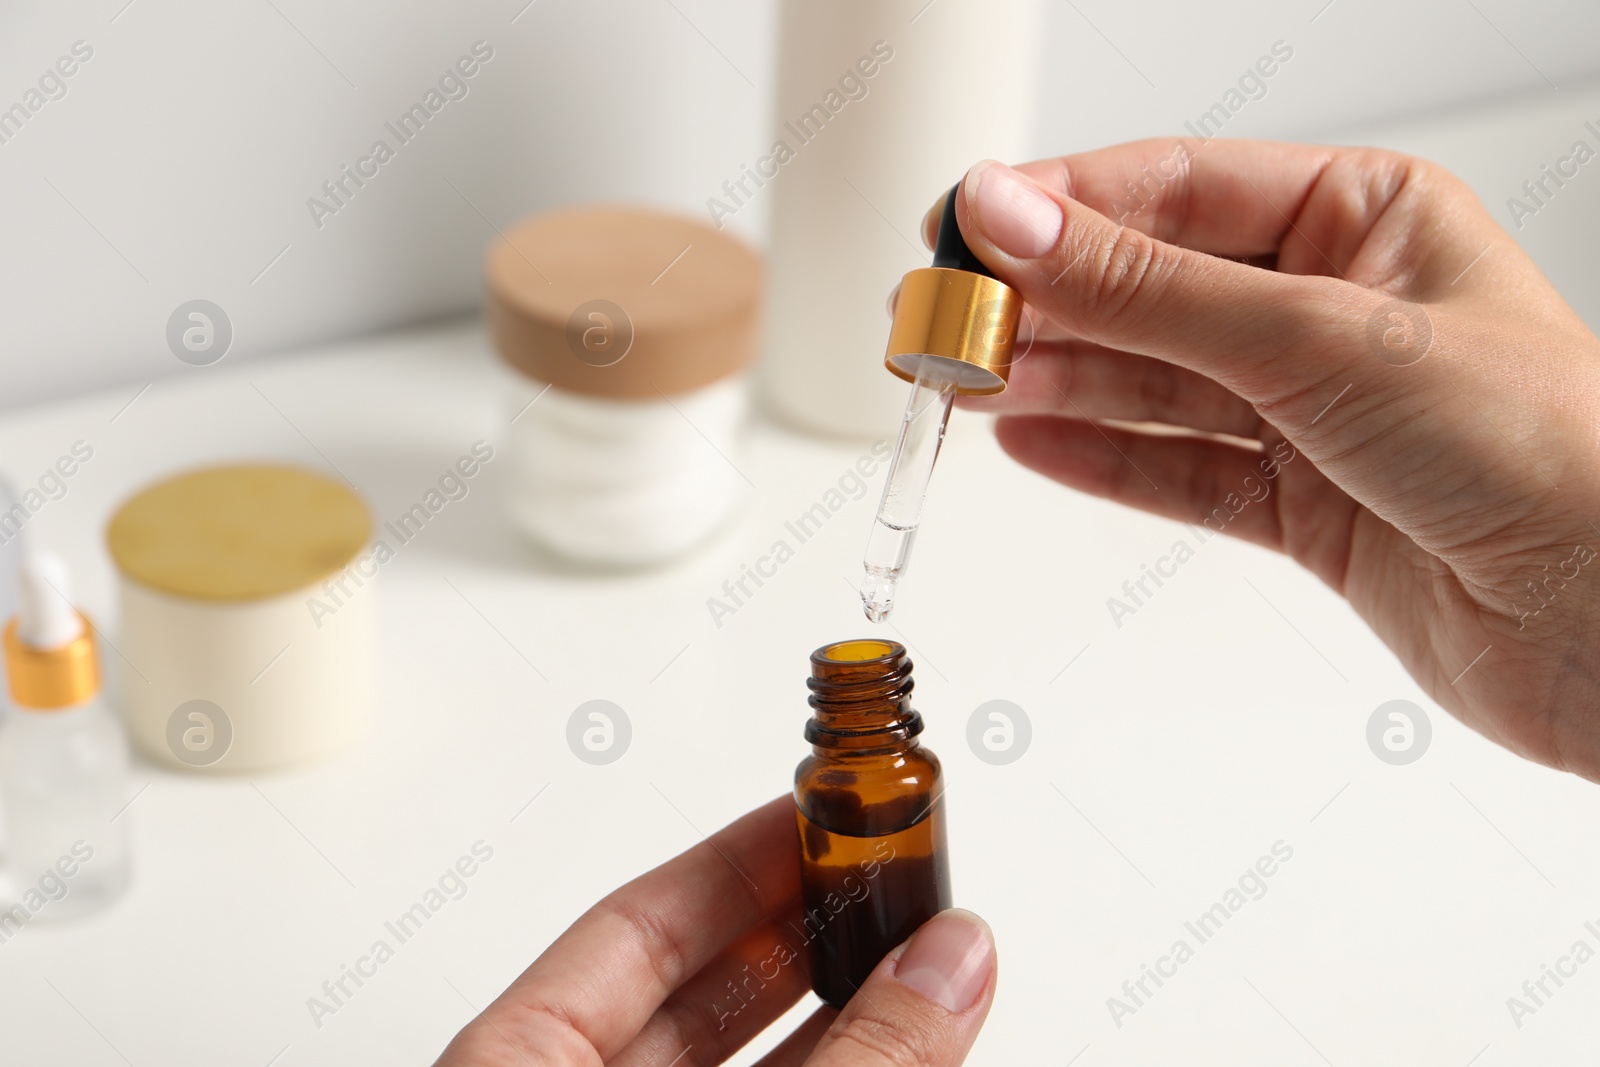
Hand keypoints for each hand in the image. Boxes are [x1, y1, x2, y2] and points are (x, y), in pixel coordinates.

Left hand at [433, 796, 996, 1065]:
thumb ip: (857, 1061)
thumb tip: (949, 961)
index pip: (633, 925)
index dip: (739, 861)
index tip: (823, 810)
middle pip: (692, 996)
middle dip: (807, 938)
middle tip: (897, 884)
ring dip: (841, 1022)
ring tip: (925, 969)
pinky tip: (904, 1058)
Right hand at [932, 141, 1599, 779]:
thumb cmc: (1543, 451)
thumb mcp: (1316, 341)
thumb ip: (1148, 288)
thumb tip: (1014, 218)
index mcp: (1364, 219)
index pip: (1171, 189)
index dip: (1054, 207)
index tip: (957, 227)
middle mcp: (1333, 309)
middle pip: (1147, 287)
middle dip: (1040, 305)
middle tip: (938, 324)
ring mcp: (1314, 411)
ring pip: (1150, 381)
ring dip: (1051, 381)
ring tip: (958, 385)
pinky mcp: (1302, 506)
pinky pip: (1174, 468)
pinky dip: (1098, 457)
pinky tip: (1026, 440)